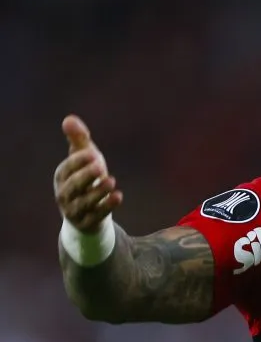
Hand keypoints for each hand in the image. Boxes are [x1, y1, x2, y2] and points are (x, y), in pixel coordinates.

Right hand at [53, 115, 123, 232]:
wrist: (87, 212)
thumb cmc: (86, 179)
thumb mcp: (85, 158)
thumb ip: (79, 139)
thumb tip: (69, 119)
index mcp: (62, 177)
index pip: (67, 169)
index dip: (78, 162)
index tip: (92, 153)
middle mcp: (65, 194)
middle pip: (73, 186)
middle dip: (85, 176)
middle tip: (100, 166)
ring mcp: (75, 210)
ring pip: (84, 202)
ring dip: (98, 192)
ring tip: (111, 181)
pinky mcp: (88, 222)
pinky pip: (96, 215)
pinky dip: (107, 207)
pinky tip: (118, 196)